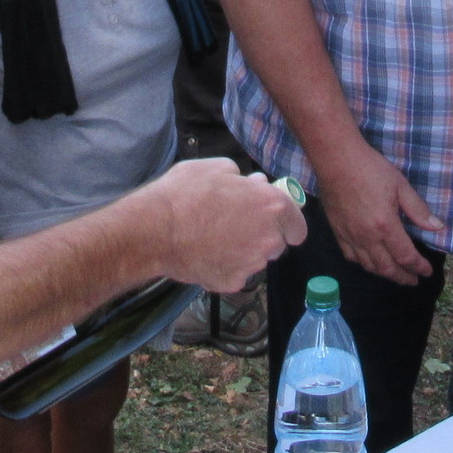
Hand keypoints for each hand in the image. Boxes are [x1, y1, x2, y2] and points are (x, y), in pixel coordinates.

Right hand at [141, 158, 308, 291]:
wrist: (155, 230)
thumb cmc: (185, 193)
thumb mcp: (216, 168)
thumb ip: (243, 177)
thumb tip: (254, 184)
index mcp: (272, 206)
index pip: (297, 225)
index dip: (287, 222)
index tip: (275, 221)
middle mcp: (269, 239)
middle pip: (277, 243)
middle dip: (263, 235)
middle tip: (235, 225)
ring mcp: (251, 265)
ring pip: (255, 259)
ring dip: (244, 251)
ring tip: (214, 239)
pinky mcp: (232, 283)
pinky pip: (235, 274)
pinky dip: (224, 267)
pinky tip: (204, 254)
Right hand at [313, 138, 443, 284]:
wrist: (336, 160)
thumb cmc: (371, 169)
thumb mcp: (401, 186)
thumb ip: (418, 210)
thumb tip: (437, 227)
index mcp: (386, 226)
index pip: (405, 256)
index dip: (418, 267)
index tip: (427, 271)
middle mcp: (367, 237)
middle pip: (387, 268)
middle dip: (403, 277)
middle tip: (413, 280)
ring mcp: (350, 237)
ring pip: (369, 266)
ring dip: (385, 274)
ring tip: (395, 274)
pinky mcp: (337, 232)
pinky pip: (351, 257)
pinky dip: (363, 264)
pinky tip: (369, 262)